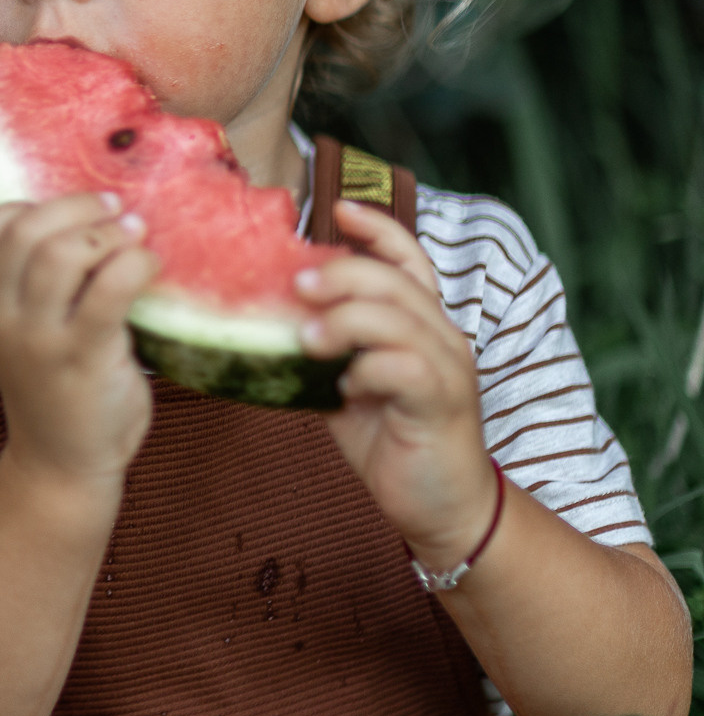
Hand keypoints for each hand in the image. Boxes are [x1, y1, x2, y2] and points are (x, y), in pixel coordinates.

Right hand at [0, 193, 157, 484]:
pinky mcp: (85, 358)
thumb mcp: (27, 331)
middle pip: (26, 232)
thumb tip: (97, 215)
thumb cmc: (56, 386)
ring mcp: (41, 339)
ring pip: (62, 253)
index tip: (63, 213)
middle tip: (116, 209)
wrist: (62, 464)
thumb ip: (41, 283)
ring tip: (135, 235)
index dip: (17, 208)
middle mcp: (4, 317)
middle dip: (77, 207)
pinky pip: (109, 289)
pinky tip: (151, 267)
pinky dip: (136, 264)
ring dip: (108, 233)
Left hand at [297, 199, 498, 570]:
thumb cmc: (392, 438)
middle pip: (395, 282)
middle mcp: (442, 337)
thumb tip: (267, 319)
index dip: (378, 229)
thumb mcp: (350, 382)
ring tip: (308, 338)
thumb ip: (326, 348)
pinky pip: (408, 368)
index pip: (409, 259)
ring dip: (347, 320)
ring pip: (401, 318)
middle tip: (297, 284)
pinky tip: (345, 388)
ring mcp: (447, 369)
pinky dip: (369, 369)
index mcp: (420, 324)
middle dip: (343, 274)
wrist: (441, 506)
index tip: (338, 209)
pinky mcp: (442, 404)